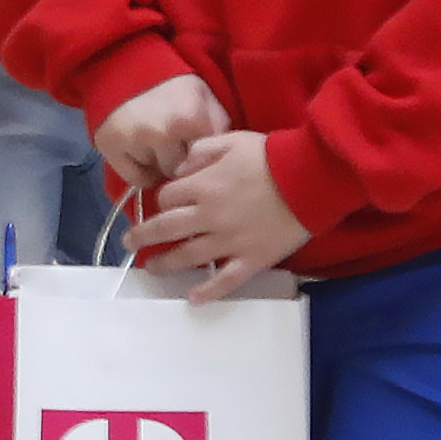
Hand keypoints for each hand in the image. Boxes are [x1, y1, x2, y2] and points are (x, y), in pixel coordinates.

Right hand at [91, 72, 227, 193]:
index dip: (202, 158)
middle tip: (175, 146)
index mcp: (192, 120)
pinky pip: (135, 179)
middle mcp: (163, 133)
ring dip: (160, 167)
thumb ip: (219, 129)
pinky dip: (140, 171)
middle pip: (181, 172)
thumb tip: (221, 162)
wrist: (128, 67)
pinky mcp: (111, 146)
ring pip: (159, 177)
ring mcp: (134, 140)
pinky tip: (140, 153)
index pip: (206, 163)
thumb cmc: (174, 87)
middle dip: (180, 163)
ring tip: (156, 146)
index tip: (197, 149)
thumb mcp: (206, 99)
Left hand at [134, 131, 310, 298]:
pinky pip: (225, 280)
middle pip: (166, 229)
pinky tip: (192, 299)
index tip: (165, 202)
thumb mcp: (230, 141)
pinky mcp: (251, 259)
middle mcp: (209, 216)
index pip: (167, 197)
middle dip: (144, 236)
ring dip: (165, 264)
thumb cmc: (271, 156)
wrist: (310, 178)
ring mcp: (229, 241)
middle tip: (130, 242)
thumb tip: (179, 168)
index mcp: (202, 186)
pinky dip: (208, 291)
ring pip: (188, 256)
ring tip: (152, 269)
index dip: (162, 199)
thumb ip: (200, 151)